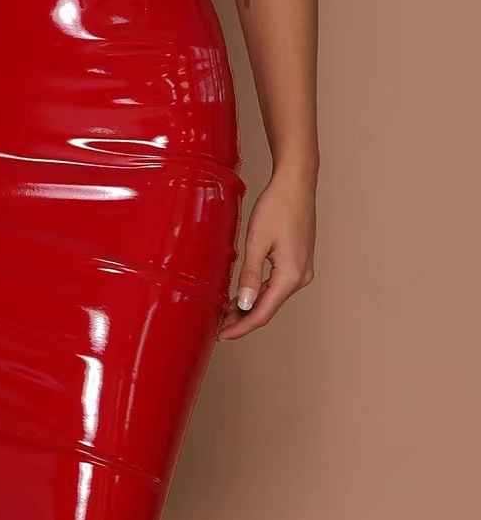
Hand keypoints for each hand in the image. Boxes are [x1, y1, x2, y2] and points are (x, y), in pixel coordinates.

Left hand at [219, 170, 316, 339]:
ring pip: (271, 298)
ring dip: (249, 308)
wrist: (296, 183)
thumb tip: (245, 305)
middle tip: (217, 327)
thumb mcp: (257, 241)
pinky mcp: (298, 263)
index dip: (241, 327)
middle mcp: (301, 277)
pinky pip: (275, 286)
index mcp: (291, 275)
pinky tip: (242, 297)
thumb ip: (250, 275)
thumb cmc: (277, 206)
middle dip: (242, 320)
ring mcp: (302, 271)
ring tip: (224, 314)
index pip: (262, 312)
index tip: (221, 335)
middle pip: (267, 308)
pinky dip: (257, 294)